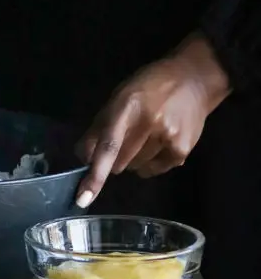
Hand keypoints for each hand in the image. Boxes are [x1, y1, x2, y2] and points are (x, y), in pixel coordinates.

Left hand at [75, 33, 232, 207]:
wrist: (194, 79)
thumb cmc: (149, 86)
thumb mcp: (119, 97)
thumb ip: (99, 127)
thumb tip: (83, 157)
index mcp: (128, 106)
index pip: (108, 146)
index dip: (95, 174)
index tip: (83, 198)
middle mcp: (150, 123)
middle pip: (119, 162)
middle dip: (113, 158)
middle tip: (125, 137)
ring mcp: (168, 138)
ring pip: (134, 168)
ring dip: (132, 158)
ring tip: (145, 134)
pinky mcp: (182, 151)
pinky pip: (152, 170)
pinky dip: (148, 162)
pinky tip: (158, 141)